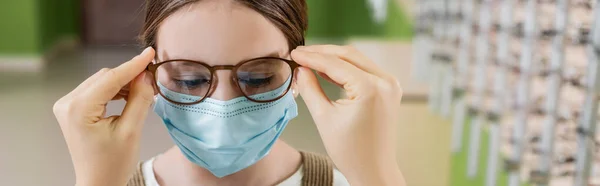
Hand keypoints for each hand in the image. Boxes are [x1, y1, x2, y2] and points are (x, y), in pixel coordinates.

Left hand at [52, 47, 155, 185]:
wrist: (98, 183)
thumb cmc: (112, 164)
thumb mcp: (131, 131)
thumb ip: (139, 99)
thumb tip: (145, 76)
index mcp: (78, 109)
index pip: (110, 78)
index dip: (133, 65)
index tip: (150, 53)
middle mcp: (67, 103)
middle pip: (105, 77)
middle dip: (130, 76)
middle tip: (153, 79)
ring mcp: (67, 106)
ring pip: (101, 82)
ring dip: (123, 83)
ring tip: (144, 91)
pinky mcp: (72, 109)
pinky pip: (96, 90)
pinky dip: (114, 90)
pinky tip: (129, 96)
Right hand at [291, 45, 404, 185]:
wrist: (373, 169)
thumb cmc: (350, 151)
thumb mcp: (323, 118)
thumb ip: (310, 89)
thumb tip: (300, 69)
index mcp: (370, 88)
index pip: (335, 64)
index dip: (311, 57)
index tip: (294, 53)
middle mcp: (385, 82)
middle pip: (348, 55)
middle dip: (322, 52)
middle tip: (300, 52)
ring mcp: (390, 84)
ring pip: (357, 60)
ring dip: (334, 58)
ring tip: (310, 59)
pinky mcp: (389, 89)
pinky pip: (364, 70)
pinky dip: (346, 68)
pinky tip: (327, 69)